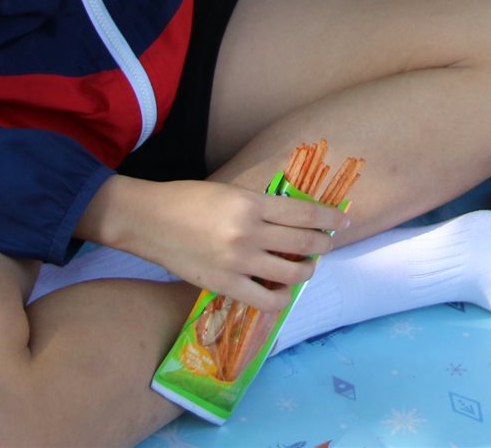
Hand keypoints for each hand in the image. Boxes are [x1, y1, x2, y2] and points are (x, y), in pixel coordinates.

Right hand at [77, 175, 345, 312]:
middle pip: (304, 243)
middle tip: (328, 244)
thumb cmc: (188, 199)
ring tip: (307, 267)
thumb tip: (294, 219)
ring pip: (291, 273)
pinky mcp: (223, 284)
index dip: (330, 218)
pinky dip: (282, 298)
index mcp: (252, 203)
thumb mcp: (230, 191)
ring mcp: (237, 261)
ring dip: (307, 270)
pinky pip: (264, 299)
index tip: (343, 220)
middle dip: (323, 244)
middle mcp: (249, 233)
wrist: (147, 220)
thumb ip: (261, 206)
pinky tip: (285, 292)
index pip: (305, 213)